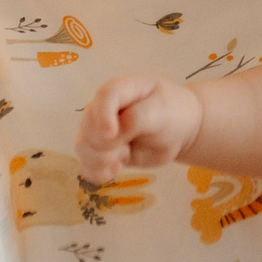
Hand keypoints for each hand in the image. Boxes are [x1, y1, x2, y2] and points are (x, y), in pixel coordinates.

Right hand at [77, 74, 203, 182]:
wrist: (178, 131)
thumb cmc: (172, 112)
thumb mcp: (162, 110)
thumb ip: (138, 118)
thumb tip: (114, 133)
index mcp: (120, 89)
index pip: (104, 97)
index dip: (104, 116)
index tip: (113, 135)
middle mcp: (102, 108)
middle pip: (88, 127)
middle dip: (107, 145)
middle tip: (128, 148)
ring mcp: (98, 130)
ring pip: (83, 147)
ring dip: (102, 160)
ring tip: (124, 158)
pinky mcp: (101, 152)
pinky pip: (86, 165)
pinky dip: (98, 172)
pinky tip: (115, 170)